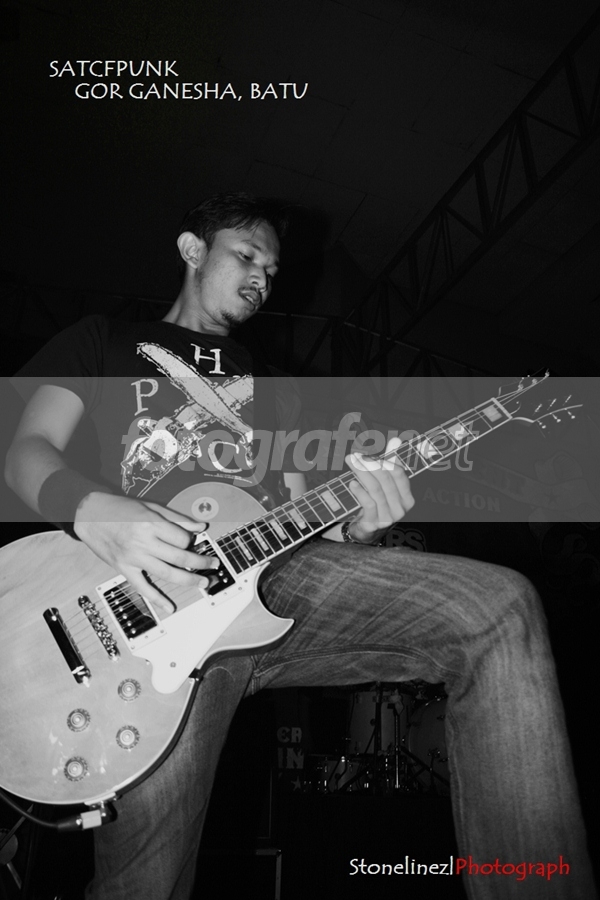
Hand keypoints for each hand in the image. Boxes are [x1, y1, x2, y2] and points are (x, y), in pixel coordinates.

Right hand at [74, 493, 216, 613]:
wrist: (89, 515)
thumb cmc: (120, 508)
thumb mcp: (150, 507)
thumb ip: (176, 518)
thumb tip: (200, 527)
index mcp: (151, 524)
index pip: (183, 539)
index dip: (192, 541)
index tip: (194, 541)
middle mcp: (144, 542)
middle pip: (180, 558)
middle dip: (201, 563)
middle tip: (213, 565)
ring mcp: (133, 558)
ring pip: (167, 574)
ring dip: (189, 580)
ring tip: (204, 582)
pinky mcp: (124, 569)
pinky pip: (143, 588)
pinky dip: (157, 599)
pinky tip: (169, 607)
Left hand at [345, 437, 414, 542]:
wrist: (367, 532)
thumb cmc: (377, 505)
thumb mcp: (385, 485)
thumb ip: (391, 462)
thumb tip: (396, 439)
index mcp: (407, 497)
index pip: (399, 473)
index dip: (383, 461)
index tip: (367, 454)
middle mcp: (401, 508)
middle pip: (385, 480)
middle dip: (369, 464)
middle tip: (354, 456)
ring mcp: (389, 517)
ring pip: (375, 490)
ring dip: (361, 474)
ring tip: (351, 464)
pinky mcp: (374, 524)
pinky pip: (368, 503)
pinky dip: (359, 491)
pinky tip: (352, 483)